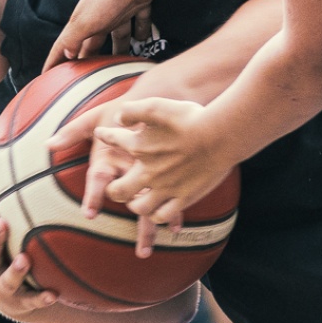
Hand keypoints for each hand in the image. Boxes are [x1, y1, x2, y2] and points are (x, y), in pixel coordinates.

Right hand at [0, 199, 59, 320]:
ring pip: (6, 281)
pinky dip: (40, 298)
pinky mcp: (22, 304)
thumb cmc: (3, 258)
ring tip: (25, 260)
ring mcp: (4, 289)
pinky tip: (53, 294)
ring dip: (15, 271)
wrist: (13, 299)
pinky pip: (31, 301)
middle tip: (2, 224)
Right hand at [46, 0, 160, 67]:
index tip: (47, 77)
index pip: (65, 47)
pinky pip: (141, 22)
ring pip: (119, 36)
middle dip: (90, 61)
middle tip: (89, 81)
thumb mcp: (85, 22)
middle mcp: (99, 19)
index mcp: (83, 24)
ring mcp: (119, 12)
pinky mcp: (138, 4)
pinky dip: (143, 31)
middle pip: (93, 45)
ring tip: (122, 67)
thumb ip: (73, 39)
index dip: (56, 62)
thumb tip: (65, 56)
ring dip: (120, 51)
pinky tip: (146, 41)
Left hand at [92, 99, 232, 253]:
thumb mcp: (156, 106)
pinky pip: (163, 216)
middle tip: (114, 188)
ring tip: (135, 201)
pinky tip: (159, 212)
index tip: (101, 133)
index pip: (112, 141)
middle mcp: (148, 172)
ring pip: (139, 208)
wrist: (220, 136)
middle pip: (117, 191)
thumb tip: (117, 118)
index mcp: (139, 146)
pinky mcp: (184, 198)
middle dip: (112, 190)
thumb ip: (132, 110)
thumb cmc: (190, 118)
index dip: (104, 135)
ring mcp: (166, 188)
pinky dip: (158, 216)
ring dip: (134, 204)